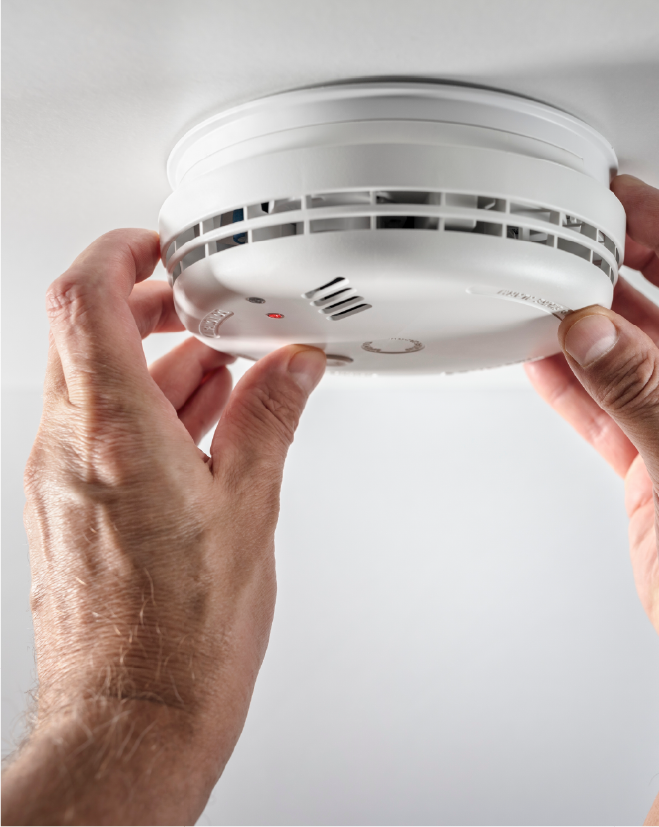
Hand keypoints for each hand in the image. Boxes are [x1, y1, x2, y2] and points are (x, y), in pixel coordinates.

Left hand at [0, 229, 325, 825]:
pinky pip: (98, 429)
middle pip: (87, 335)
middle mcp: (71, 451)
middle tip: (201, 306)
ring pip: (95, 383)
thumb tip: (291, 369)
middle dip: (146, 306)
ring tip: (221, 370)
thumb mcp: (249, 510)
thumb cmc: (183, 637)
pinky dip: (146, 408)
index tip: (158, 246)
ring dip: (154, 362)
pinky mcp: (69, 508)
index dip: (118, 254)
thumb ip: (269, 421)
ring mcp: (61, 480)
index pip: (87, 302)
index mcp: (116, 437)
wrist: (135, 717)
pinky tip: (200, 424)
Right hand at [526, 176, 658, 822]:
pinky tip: (547, 362)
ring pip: (638, 359)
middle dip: (634, 266)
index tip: (631, 202)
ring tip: (554, 291)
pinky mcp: (658, 469)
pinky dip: (576, 386)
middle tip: (586, 232)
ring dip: (596, 327)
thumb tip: (595, 334)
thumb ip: (644, 397)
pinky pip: (610, 411)